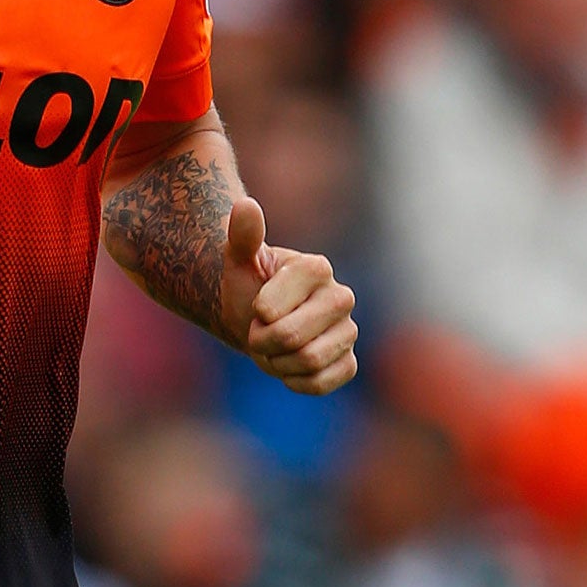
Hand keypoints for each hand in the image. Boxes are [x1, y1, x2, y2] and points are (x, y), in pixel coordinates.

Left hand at [220, 196, 357, 394]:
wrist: (257, 320)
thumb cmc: (248, 285)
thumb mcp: (237, 259)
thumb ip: (243, 235)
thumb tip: (245, 204)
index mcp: (317, 268)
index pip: (273, 308)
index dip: (257, 314)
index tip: (257, 306)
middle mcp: (341, 297)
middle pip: (292, 337)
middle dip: (262, 340)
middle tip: (258, 330)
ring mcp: (348, 331)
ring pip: (307, 361)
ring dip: (277, 361)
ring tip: (273, 346)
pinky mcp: (349, 362)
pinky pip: (320, 382)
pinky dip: (294, 380)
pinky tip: (289, 364)